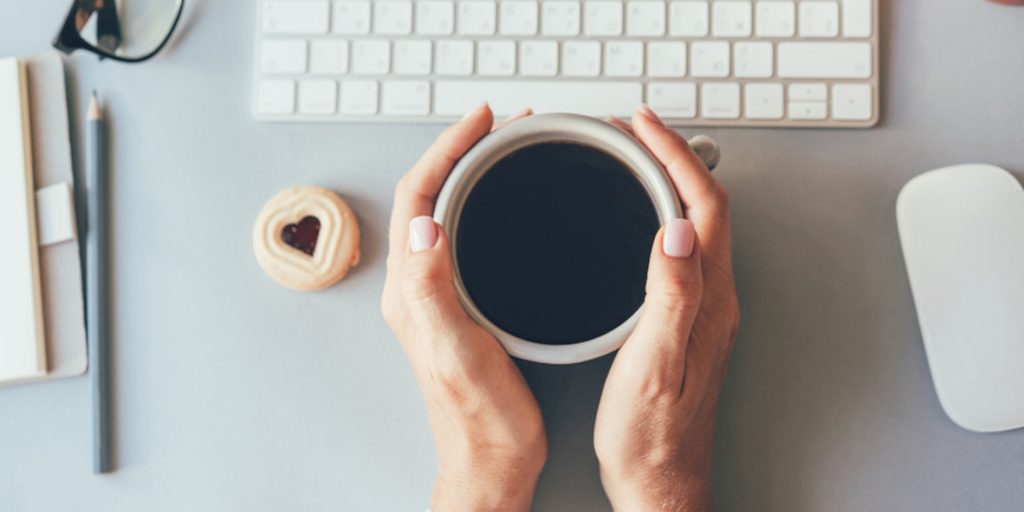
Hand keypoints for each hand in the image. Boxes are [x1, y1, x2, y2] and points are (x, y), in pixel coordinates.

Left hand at [381, 105, 544, 510]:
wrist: (492, 462)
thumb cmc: (481, 419)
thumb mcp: (458, 352)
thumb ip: (435, 291)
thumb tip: (424, 229)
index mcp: (411, 292)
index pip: (418, 199)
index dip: (447, 151)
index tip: (483, 121)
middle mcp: (418, 288)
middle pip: (428, 198)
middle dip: (460, 151)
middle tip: (500, 124)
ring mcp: (438, 296)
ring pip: (445, 214)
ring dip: (470, 174)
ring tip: (504, 148)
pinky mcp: (460, 306)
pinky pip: (464, 238)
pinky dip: (484, 206)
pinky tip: (509, 204)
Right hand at [595, 106, 740, 510]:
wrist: (659, 482)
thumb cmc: (651, 435)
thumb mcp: (654, 365)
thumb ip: (670, 297)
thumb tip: (679, 230)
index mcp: (709, 301)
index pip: (704, 207)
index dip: (674, 156)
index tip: (641, 125)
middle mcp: (715, 299)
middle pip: (706, 205)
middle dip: (672, 156)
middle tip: (633, 129)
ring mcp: (703, 309)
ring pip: (695, 223)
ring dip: (668, 180)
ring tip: (633, 156)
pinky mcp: (687, 320)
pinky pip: (682, 248)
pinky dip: (660, 213)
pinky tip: (636, 214)